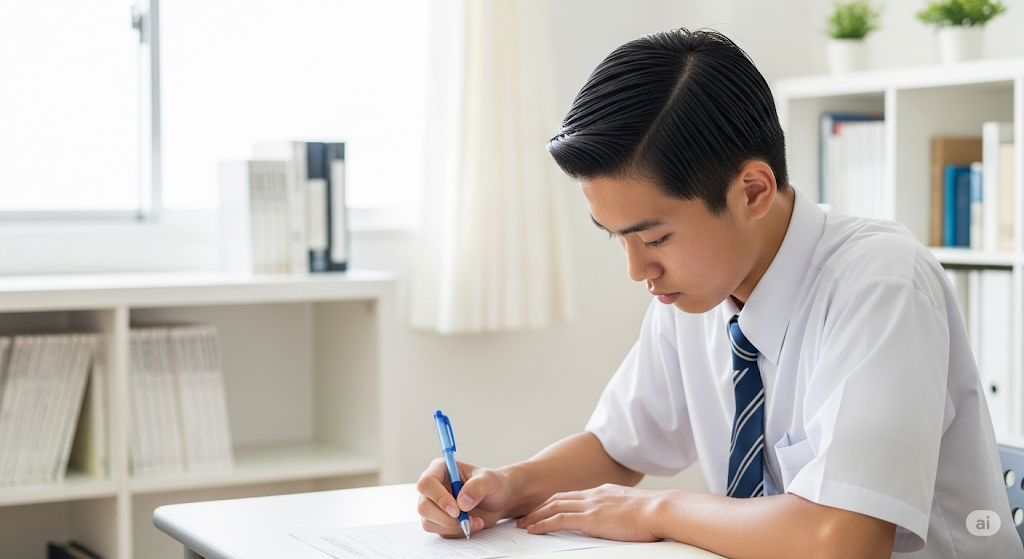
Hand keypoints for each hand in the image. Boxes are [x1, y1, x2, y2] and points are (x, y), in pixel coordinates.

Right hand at [416, 458, 512, 537]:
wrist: (498, 501)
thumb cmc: (492, 484)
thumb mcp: (490, 480)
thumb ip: (477, 486)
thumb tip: (462, 502)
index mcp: (440, 470)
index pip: (426, 483)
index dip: (438, 497)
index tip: (456, 509)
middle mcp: (433, 488)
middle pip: (423, 506)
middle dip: (445, 517)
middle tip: (466, 519)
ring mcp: (434, 505)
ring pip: (429, 522)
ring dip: (453, 526)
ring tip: (475, 521)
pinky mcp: (439, 521)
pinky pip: (440, 532)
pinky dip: (458, 532)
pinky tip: (473, 524)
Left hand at [516, 483, 662, 541]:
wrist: (660, 509)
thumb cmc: (653, 513)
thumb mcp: (632, 508)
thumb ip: (620, 511)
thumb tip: (620, 520)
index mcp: (603, 492)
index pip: (573, 495)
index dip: (556, 502)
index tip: (545, 509)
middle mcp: (594, 494)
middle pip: (558, 498)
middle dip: (540, 507)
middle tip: (526, 516)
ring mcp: (591, 505)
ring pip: (554, 507)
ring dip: (536, 515)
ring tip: (523, 524)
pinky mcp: (590, 518)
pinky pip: (559, 519)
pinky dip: (543, 523)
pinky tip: (534, 529)